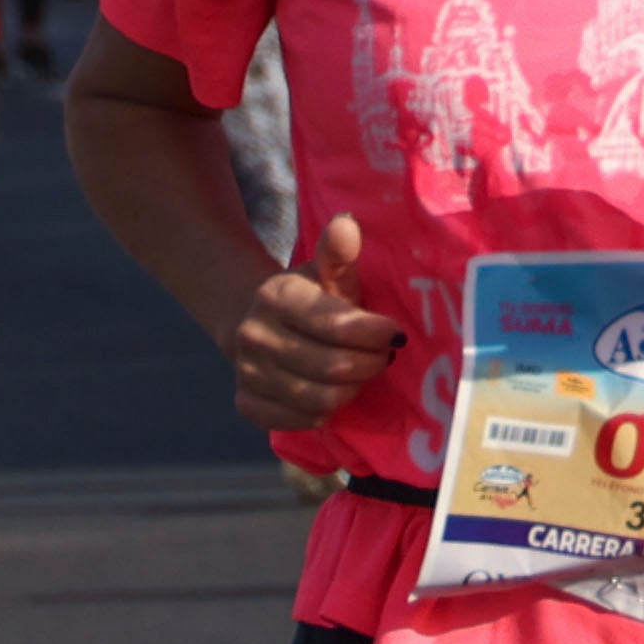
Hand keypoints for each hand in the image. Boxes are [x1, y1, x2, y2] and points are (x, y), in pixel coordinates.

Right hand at [222, 216, 402, 432]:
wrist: (255, 322)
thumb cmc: (310, 298)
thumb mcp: (327, 272)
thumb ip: (340, 253)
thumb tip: (347, 223)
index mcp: (277, 297)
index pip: (336, 325)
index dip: (375, 334)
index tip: (397, 335)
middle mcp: (254, 335)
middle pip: (332, 366)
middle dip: (370, 364)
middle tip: (384, 356)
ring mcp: (246, 372)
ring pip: (320, 399)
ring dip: (352, 389)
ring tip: (362, 372)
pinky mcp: (246, 404)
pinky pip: (300, 421)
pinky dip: (326, 412)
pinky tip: (337, 391)